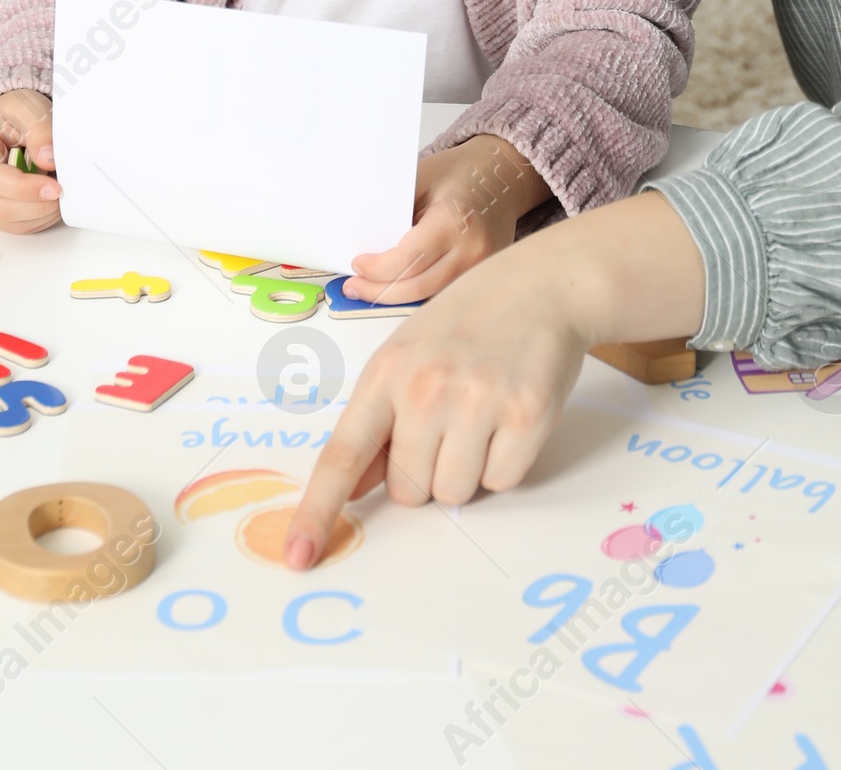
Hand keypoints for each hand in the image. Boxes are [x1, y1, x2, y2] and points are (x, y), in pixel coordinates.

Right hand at [0, 90, 61, 232]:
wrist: (4, 123)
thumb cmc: (13, 114)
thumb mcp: (27, 107)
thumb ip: (39, 128)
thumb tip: (47, 158)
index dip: (27, 189)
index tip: (55, 188)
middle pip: (0, 208)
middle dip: (37, 206)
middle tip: (63, 193)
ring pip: (8, 222)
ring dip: (39, 214)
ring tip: (58, 194)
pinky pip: (14, 226)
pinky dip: (37, 220)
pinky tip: (50, 202)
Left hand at [286, 236, 585, 565]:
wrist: (542, 285)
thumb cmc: (468, 322)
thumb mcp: (408, 354)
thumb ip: (378, 420)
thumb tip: (353, 488)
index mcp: (387, 372)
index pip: (343, 455)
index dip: (318, 510)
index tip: (298, 555)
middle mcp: (427, 387)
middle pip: (408, 491)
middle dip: (427, 471)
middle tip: (452, 419)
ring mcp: (478, 401)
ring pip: (454, 493)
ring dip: (467, 469)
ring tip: (482, 414)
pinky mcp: (527, 415)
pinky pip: (502, 482)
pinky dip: (506, 461)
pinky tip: (510, 414)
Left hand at [343, 135, 551, 305]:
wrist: (503, 173)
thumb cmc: (461, 172)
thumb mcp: (421, 178)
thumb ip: (395, 211)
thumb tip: (362, 242)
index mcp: (454, 219)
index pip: (410, 258)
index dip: (378, 269)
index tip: (357, 265)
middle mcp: (473, 249)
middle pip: (418, 287)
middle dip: (379, 291)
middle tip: (354, 287)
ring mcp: (482, 266)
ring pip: (430, 297)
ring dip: (396, 297)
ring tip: (370, 290)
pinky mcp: (482, 274)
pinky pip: (444, 292)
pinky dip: (418, 292)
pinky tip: (398, 286)